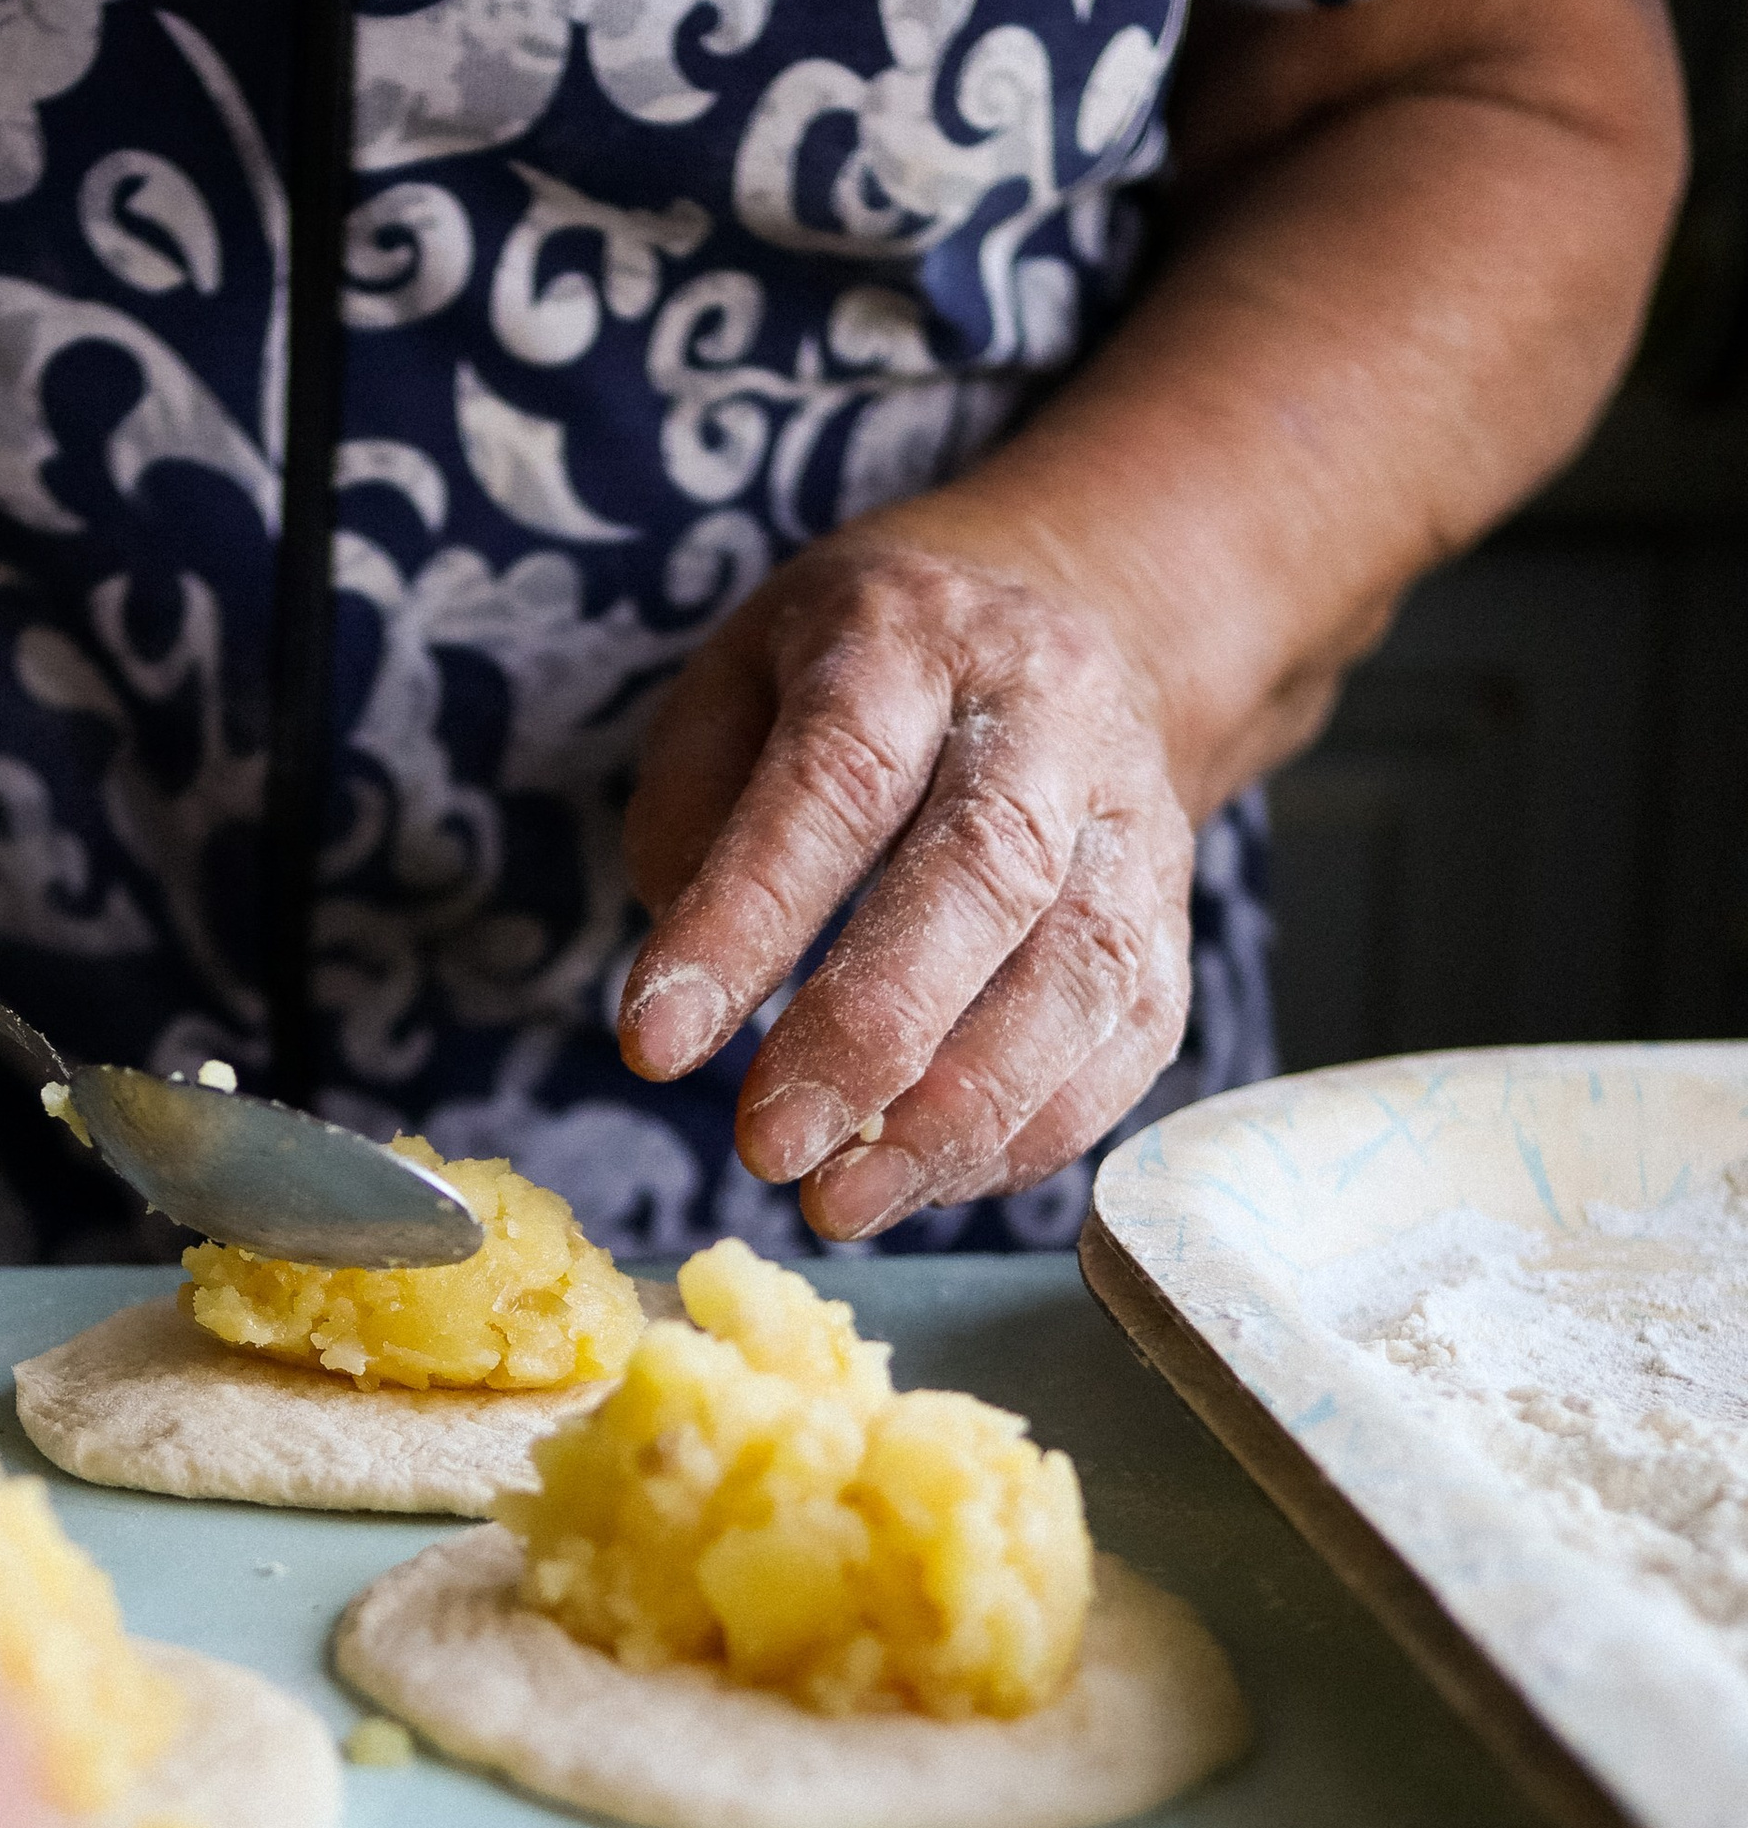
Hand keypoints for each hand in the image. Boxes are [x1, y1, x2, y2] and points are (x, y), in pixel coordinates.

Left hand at [619, 528, 1194, 1238]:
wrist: (1068, 625)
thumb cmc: (856, 680)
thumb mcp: (735, 689)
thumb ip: (695, 824)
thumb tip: (699, 995)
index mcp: (912, 636)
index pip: (837, 779)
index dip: (747, 921)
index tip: (655, 1046)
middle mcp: (1047, 715)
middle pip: (985, 874)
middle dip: (870, 1034)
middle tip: (767, 1151)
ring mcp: (1132, 818)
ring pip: (1081, 971)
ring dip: (960, 1113)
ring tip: (843, 1202)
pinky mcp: (1172, 917)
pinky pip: (1129, 1038)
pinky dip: (1031, 1132)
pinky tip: (931, 1183)